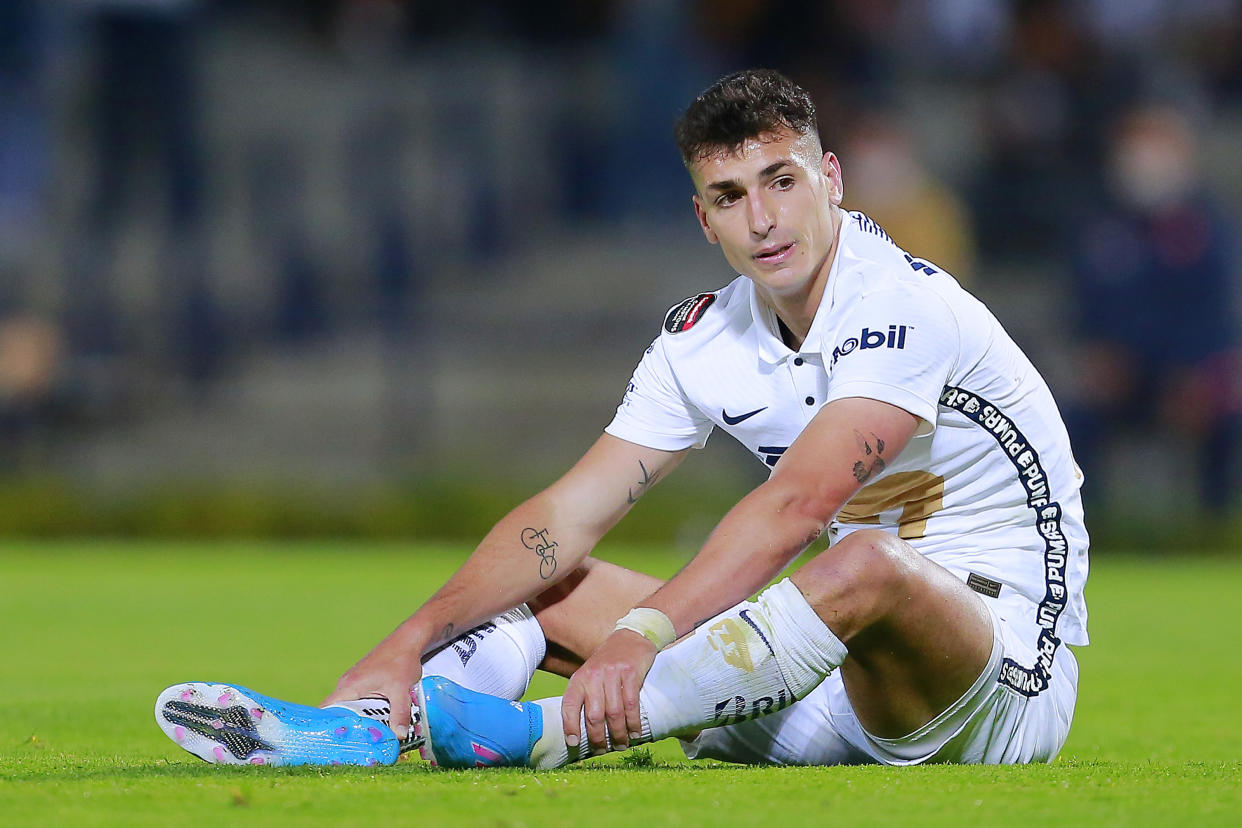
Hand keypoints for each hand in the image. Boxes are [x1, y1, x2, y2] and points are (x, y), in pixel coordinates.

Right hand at [321, 635, 424, 737]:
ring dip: (357, 722)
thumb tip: (398, 737)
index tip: (330, 744)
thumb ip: (400, 714)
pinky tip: (374, 725)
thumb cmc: (400, 660)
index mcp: (349, 686)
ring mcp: (354, 684)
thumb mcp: (401, 690)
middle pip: (338, 713)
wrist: (408, 641)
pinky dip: (364, 714)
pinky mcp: (363, 684)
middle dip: (345, 730)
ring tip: (364, 742)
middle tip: (353, 749)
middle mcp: (347, 685)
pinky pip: (358, 703)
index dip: (325, 727)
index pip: (325, 710)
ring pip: (350, 709)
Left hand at [561, 629, 656, 753]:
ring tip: (621, 745)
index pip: (569, 705)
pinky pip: (631, 704)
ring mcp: (612, 674)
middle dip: (598, 738)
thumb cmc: (608, 664)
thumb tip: (583, 732)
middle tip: (603, 750)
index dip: (570, 726)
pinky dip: (633, 722)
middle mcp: (593, 676)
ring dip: (618, 734)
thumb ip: (586, 697)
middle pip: (593, 715)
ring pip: (613, 713)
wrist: (631, 638)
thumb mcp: (590, 675)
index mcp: (579, 679)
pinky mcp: (630, 673)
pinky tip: (635, 732)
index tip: (574, 743)